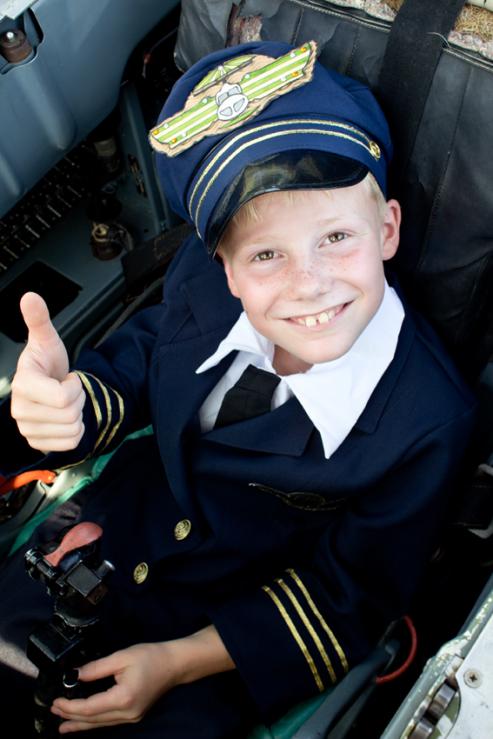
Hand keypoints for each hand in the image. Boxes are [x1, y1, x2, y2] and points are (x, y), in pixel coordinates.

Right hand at [10, 292, 84, 451]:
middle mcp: (19, 410)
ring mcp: (27, 429)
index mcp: (23, 385)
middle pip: (70, 414)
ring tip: (65, 402)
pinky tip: (64, 418)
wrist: (48, 386)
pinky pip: (71, 443)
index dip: (73, 387)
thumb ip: (39, 320)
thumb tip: (30, 297)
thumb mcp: (48, 341)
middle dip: (77, 399)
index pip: (62, 398)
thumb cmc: (48, 364)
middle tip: (66, 389)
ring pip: (73, 429)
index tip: (65, 378)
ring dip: (77, 414)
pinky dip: (76, 431)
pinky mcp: (38, 443)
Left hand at [50, 627, 234, 732]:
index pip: (89, 708)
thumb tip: (75, 675)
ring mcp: (131, 717)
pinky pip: (108, 721)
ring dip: (80, 723)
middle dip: (70, 716)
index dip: (69, 706)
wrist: (175, 664)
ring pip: (100, 724)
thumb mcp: (122, 656)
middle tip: (53, 711)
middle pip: (92, 720)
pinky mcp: (134, 715)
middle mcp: (127, 713)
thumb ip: (97, 667)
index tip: (55, 701)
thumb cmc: (151, 656)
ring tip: (62, 725)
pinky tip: (84, 722)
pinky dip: (93, 722)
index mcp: (123, 698)